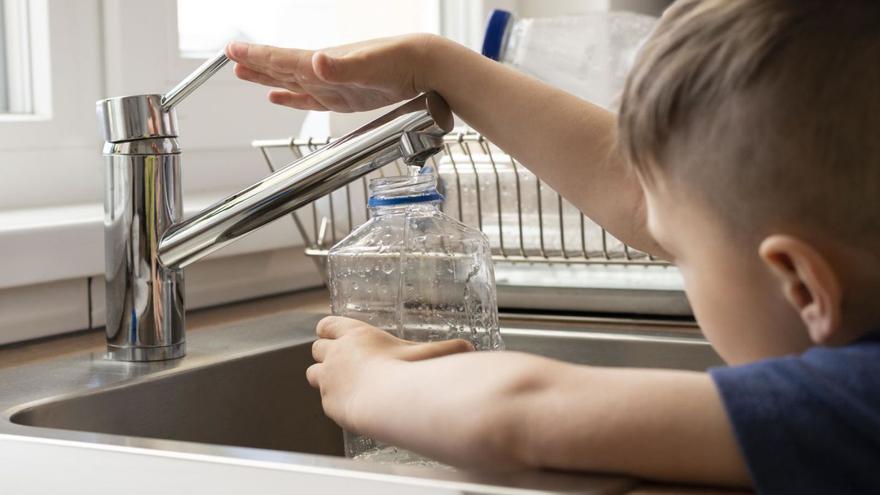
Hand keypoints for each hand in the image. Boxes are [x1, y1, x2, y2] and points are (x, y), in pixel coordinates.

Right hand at [225, 34, 443, 111]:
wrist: (422, 68)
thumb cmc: (397, 61)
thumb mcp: (368, 66)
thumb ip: (340, 67)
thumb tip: (315, 61)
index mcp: (322, 63)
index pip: (280, 58)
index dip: (255, 56)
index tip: (231, 51)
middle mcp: (322, 72)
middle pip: (279, 68)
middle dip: (254, 65)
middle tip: (229, 59)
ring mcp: (331, 85)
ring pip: (289, 81)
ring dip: (266, 79)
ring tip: (244, 74)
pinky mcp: (342, 98)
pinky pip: (308, 98)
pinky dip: (291, 98)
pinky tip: (277, 97)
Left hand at [306, 316, 473, 431]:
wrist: (389, 402)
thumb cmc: (408, 372)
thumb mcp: (429, 353)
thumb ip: (448, 349)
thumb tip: (470, 349)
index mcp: (355, 334)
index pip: (328, 324)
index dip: (330, 330)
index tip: (335, 335)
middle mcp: (336, 353)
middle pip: (315, 347)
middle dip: (326, 353)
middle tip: (341, 361)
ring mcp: (329, 379)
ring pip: (312, 372)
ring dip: (323, 376)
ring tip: (342, 382)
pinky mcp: (328, 402)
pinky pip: (324, 399)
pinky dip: (335, 400)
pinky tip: (352, 404)